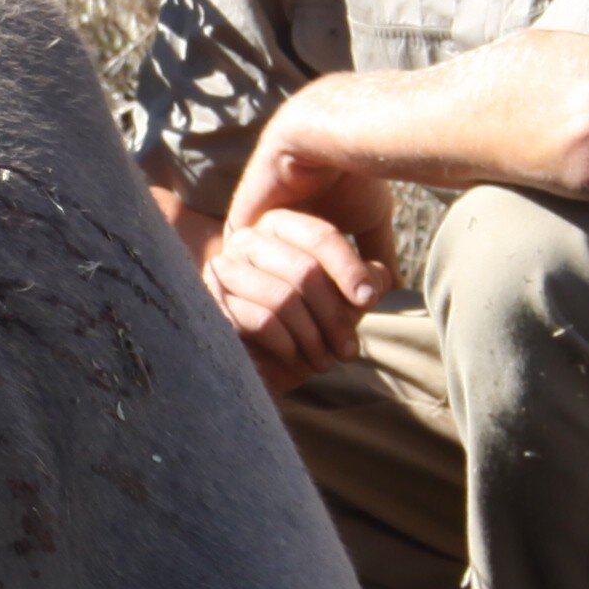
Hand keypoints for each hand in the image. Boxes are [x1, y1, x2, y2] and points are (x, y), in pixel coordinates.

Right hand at [201, 206, 389, 394]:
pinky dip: (288, 344)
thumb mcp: (344, 300)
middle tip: (348, 349)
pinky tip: (296, 357)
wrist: (265, 364)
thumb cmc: (307, 325)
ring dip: (312, 336)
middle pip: (304, 270)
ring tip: (325, 360)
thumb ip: (364, 281)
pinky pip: (261, 321)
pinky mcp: (212, 305)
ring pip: (283, 298)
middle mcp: (247, 239)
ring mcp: (224, 271)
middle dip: (333, 316)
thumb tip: (377, 279)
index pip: (321, 237)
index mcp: (280, 225)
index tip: (369, 300)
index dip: (351, 270)